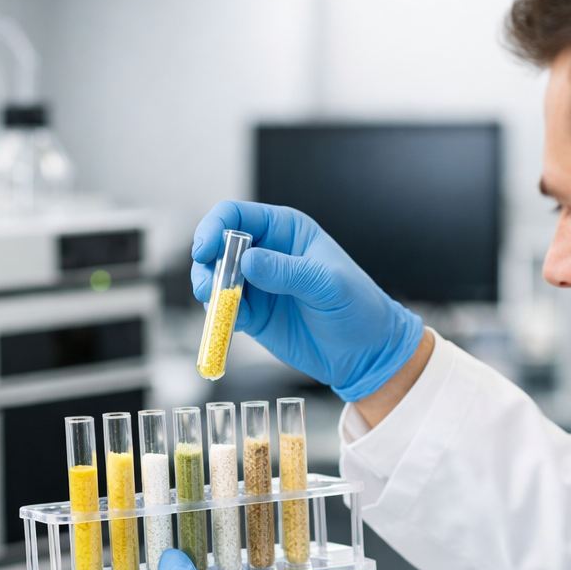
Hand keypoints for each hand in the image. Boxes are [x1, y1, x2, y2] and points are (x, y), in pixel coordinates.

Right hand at [191, 201, 423, 401]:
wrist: (364, 353)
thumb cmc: (357, 308)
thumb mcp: (327, 284)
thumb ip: (287, 271)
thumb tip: (248, 262)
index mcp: (285, 230)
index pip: (236, 216)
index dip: (214, 228)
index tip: (205, 251)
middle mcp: (266, 253)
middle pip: (217, 248)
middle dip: (206, 266)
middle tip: (209, 288)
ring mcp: (257, 285)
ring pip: (215, 280)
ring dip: (210, 293)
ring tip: (218, 308)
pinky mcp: (252, 315)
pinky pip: (224, 310)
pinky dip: (221, 317)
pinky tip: (236, 324)